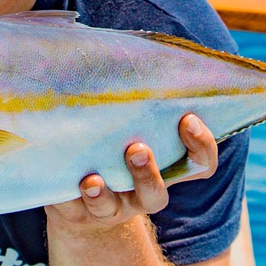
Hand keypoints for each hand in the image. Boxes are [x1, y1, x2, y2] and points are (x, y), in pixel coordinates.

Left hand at [45, 113, 217, 229]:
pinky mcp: (78, 214)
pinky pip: (73, 210)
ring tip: (92, 180)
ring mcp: (110, 208)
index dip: (201, 145)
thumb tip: (135, 51)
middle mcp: (141, 194)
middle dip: (147, 173)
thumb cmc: (112, 141)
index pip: (199, 165)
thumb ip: (138, 103)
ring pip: (112, 208)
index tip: (187, 118)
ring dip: (102, 194)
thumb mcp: (129, 123)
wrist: (79, 191)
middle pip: (156, 194)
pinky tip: (63, 181)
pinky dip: (68, 197)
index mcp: (165, 170)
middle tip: (137, 148)